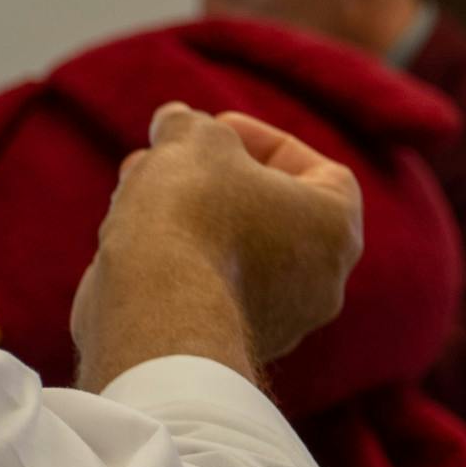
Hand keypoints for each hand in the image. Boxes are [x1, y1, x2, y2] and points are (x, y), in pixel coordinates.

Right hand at [73, 104, 364, 373]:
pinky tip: (131, 231)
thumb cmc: (190, 214)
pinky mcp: (228, 343)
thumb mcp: (191, 139)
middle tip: (168, 156)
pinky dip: (178, 254)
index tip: (217, 128)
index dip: (265, 140)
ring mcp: (278, 321)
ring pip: (235, 248)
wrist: (156, 310)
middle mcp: (321, 282)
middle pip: (270, 210)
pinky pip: (209, 286)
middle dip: (215, 176)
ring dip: (189, 211)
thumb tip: (178, 123)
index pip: (321, 171)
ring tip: (136, 185)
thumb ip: (191, 124)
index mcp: (334, 228)